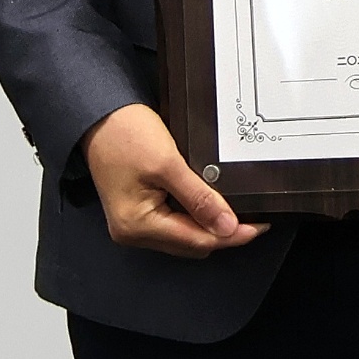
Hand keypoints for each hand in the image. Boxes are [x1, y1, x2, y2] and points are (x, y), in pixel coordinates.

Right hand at [81, 103, 262, 258]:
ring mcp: (133, 223)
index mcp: (137, 225)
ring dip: (209, 226)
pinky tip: (210, 204)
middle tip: (254, 218)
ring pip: (184, 235)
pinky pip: (174, 223)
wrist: (99, 114)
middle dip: (222, 233)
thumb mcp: (168, 164)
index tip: (260, 227)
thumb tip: (227, 226)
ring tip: (236, 211)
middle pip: (191, 243)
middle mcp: (132, 232)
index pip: (196, 241)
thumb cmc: (124, 133)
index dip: (231, 235)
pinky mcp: (138, 211)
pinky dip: (194, 216)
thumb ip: (199, 198)